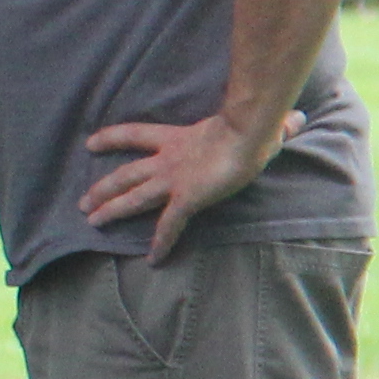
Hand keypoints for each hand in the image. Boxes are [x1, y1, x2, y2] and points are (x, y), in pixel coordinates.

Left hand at [81, 107, 303, 262]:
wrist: (249, 133)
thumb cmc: (253, 125)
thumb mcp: (256, 123)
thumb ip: (273, 125)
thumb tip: (296, 118)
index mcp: (177, 138)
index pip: (135, 134)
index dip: (111, 138)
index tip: (90, 143)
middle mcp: (168, 160)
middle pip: (125, 174)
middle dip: (102, 189)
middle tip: (82, 203)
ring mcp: (175, 180)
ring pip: (133, 197)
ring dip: (111, 210)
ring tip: (91, 223)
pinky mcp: (187, 198)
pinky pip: (169, 225)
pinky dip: (161, 243)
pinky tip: (154, 260)